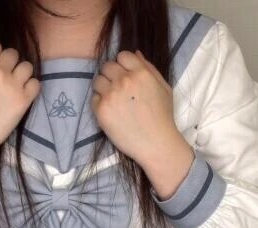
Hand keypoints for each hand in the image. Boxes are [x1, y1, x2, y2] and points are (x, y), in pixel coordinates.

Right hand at [0, 39, 40, 163]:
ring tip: (16, 86)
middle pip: (13, 54)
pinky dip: (31, 87)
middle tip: (6, 78)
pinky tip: (22, 95)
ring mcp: (12, 86)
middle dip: (10, 64)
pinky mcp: (22, 101)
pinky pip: (36, 84)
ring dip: (22, 74)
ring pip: (27, 67)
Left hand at [91, 49, 180, 165]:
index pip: (122, 55)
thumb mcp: (164, 87)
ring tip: (113, 101)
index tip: (125, 76)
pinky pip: (94, 98)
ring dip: (103, 88)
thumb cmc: (163, 117)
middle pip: (107, 66)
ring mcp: (111, 95)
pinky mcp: (101, 110)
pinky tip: (111, 112)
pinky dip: (99, 103)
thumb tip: (135, 53)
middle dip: (111, 75)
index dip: (123, 65)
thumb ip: (149, 68)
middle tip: (118, 90)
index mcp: (141, 72)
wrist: (155, 143)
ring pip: (98, 81)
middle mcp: (124, 81)